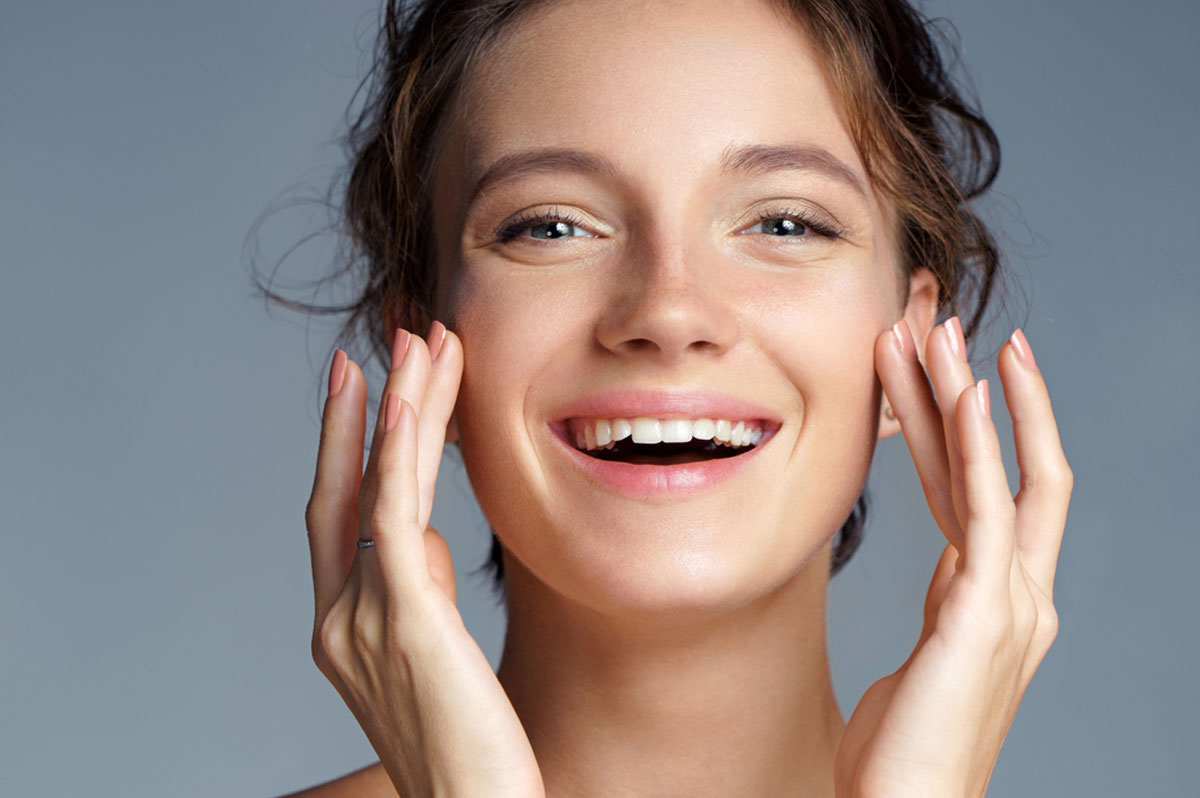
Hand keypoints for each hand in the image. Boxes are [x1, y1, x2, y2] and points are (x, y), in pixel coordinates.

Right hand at [305, 324, 544, 797]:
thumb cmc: (468, 747)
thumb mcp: (433, 658)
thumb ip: (415, 595)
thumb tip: (420, 538)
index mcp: (342, 627)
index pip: (339, 516)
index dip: (345, 447)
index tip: (366, 386)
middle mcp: (339, 619)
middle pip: (345, 488)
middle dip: (366, 409)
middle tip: (390, 338)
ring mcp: (363, 620)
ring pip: (375, 487)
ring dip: (399, 407)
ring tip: (419, 340)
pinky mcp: (406, 622)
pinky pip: (393, 519)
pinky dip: (395, 453)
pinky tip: (407, 400)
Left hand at [834, 318, 1072, 797]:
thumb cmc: (904, 752)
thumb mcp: (926, 658)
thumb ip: (943, 607)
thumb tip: (942, 571)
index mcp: (998, 598)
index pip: (984, 488)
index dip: (967, 426)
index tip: (942, 368)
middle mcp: (1018, 592)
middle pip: (1003, 465)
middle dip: (971, 390)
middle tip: (941, 321)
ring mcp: (1010, 603)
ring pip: (999, 472)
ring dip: (969, 395)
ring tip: (942, 330)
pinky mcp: (986, 618)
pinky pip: (985, 514)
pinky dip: (981, 448)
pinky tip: (966, 394)